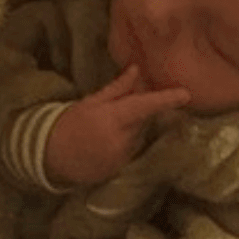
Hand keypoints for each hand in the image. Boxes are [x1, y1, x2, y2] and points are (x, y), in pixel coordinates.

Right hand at [43, 65, 188, 185]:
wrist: (52, 157)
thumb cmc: (69, 124)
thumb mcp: (90, 102)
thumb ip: (117, 89)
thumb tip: (137, 70)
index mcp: (114, 118)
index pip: (145, 106)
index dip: (166, 100)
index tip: (186, 94)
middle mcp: (123, 139)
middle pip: (146, 120)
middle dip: (142, 109)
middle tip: (127, 102)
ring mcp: (124, 156)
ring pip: (141, 135)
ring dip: (134, 126)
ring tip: (110, 124)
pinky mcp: (123, 168)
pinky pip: (134, 149)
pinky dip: (128, 141)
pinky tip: (109, 139)